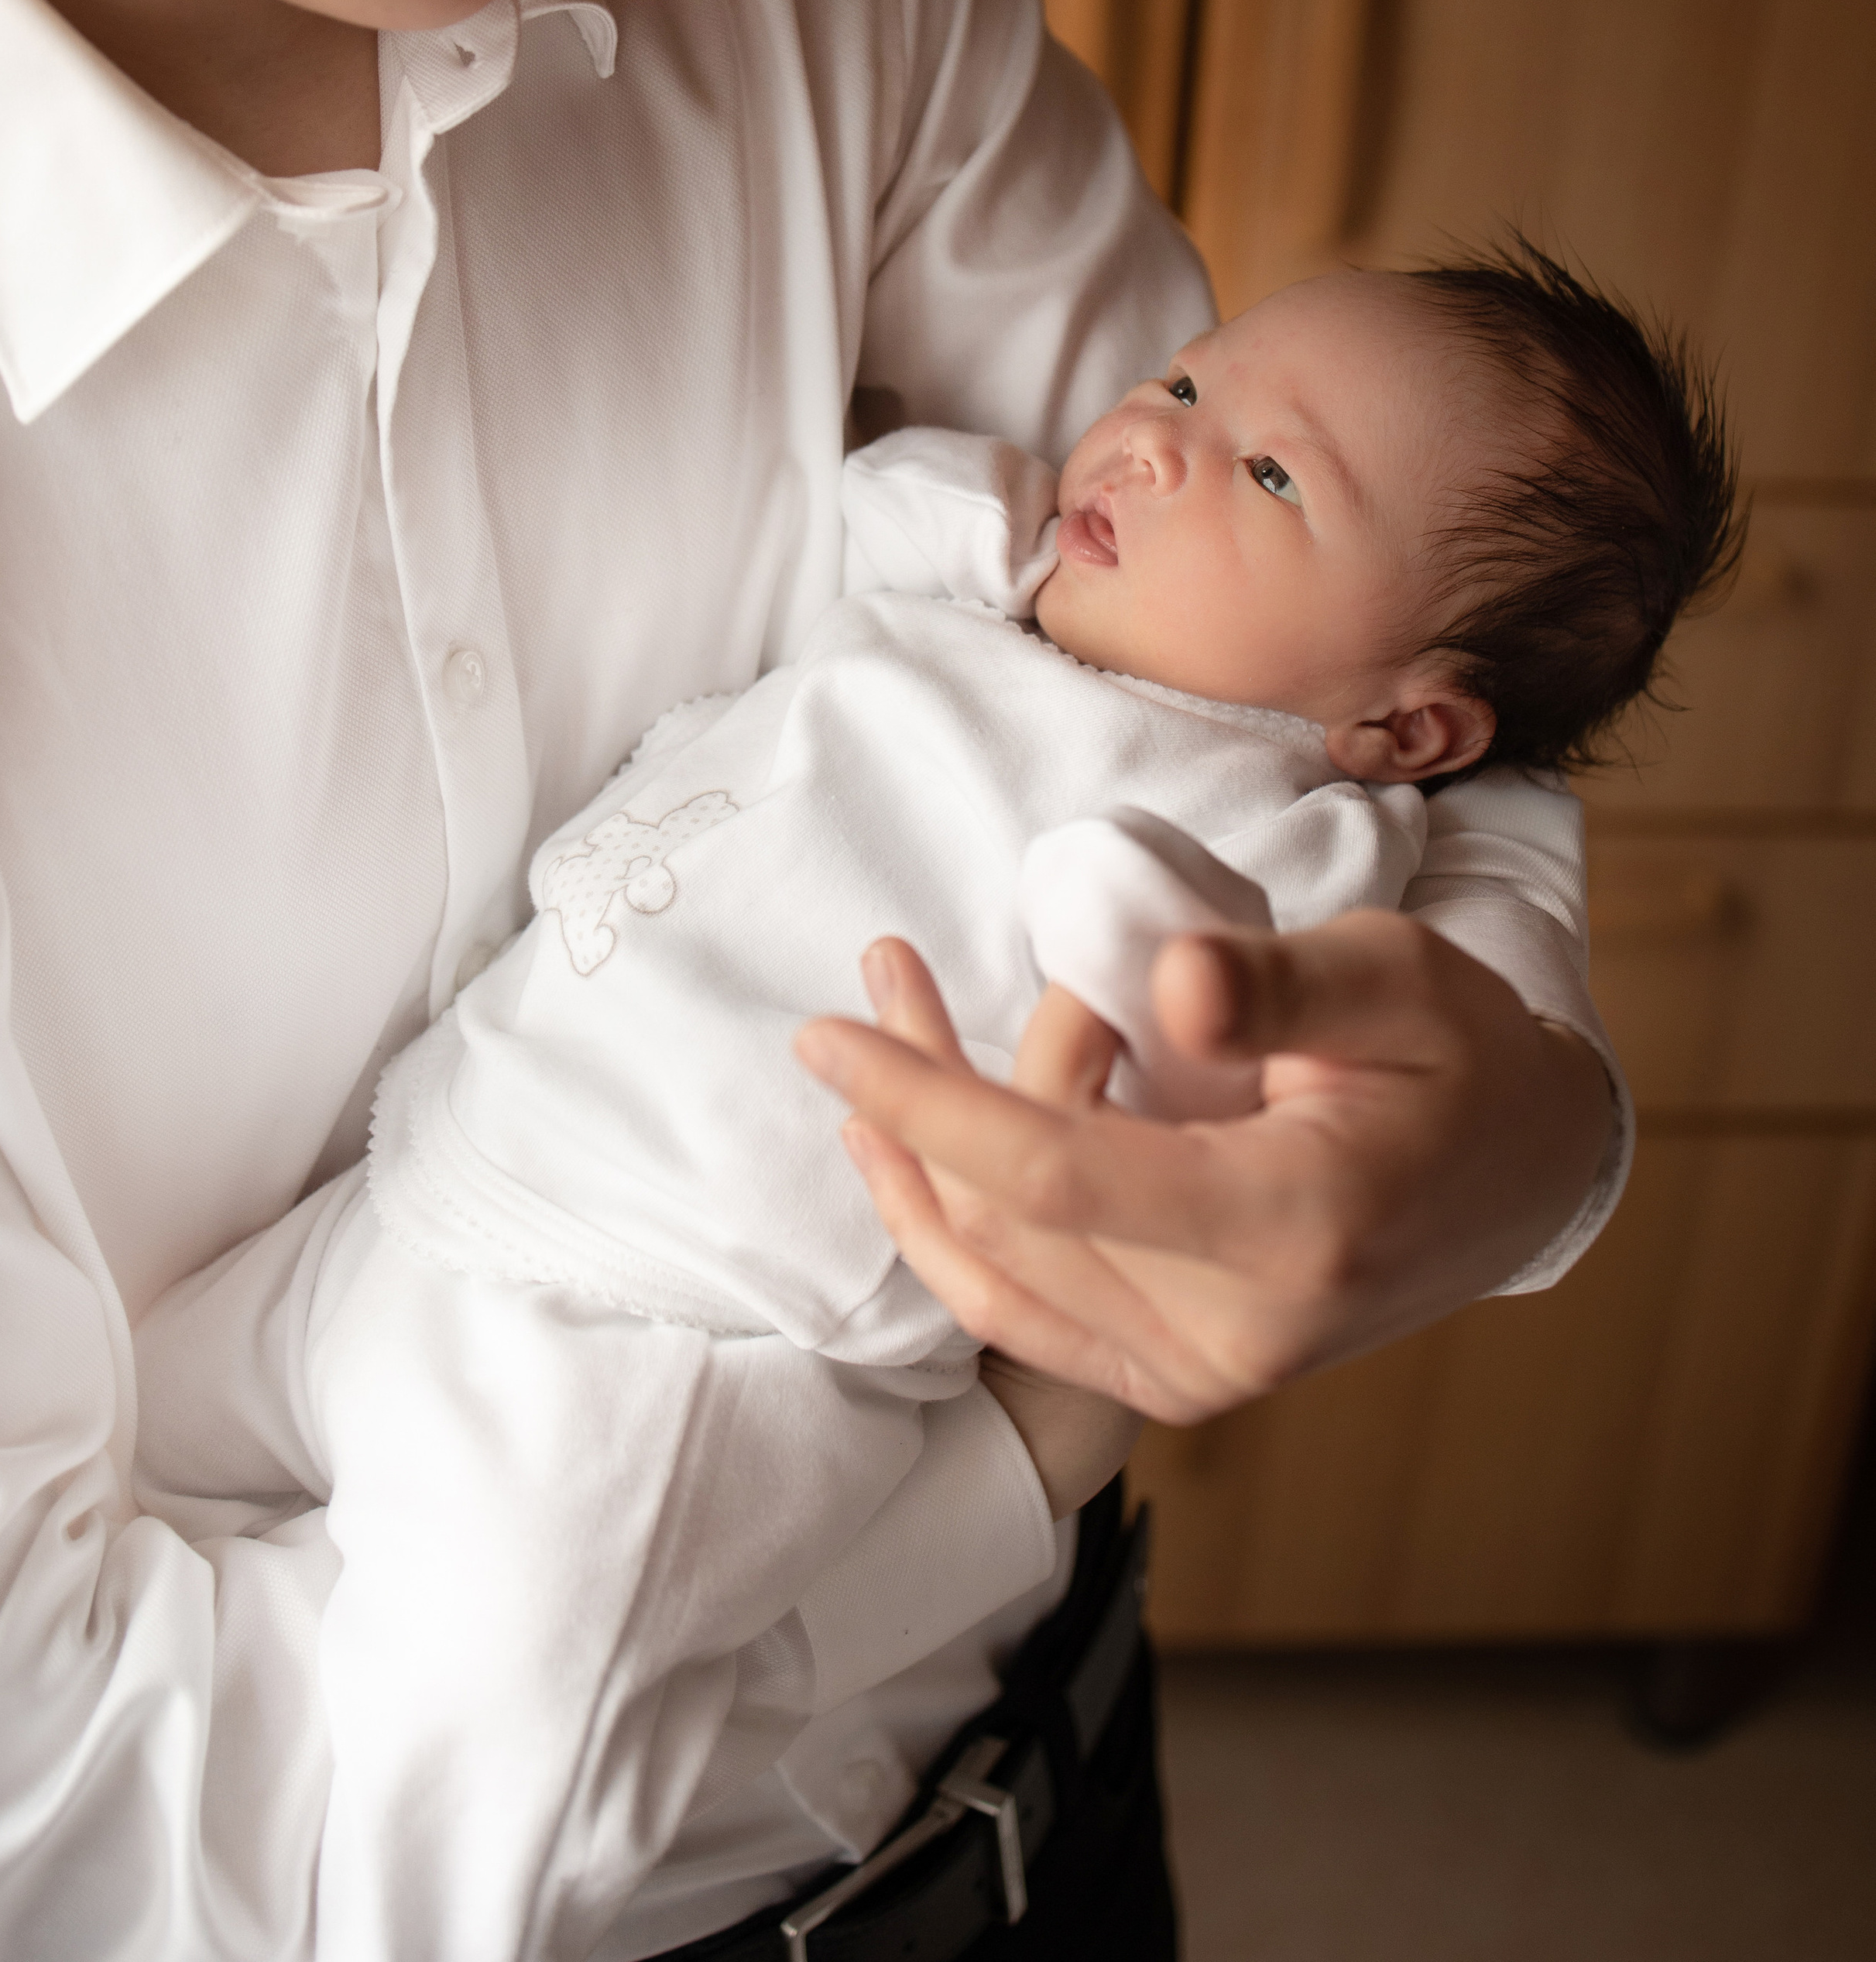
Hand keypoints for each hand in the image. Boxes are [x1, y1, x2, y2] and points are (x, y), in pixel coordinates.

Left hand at [795, 916, 1614, 1424]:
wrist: (1518, 1177)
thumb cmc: (1457, 1055)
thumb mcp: (1397, 977)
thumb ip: (1283, 983)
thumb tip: (1173, 985)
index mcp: (1296, 1226)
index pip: (1063, 1179)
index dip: (932, 1106)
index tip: (828, 1035)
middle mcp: (1239, 1333)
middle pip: (1014, 1216)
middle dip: (927, 1091)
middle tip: (894, 967)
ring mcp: (1205, 1373)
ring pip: (999, 1268)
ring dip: (918, 1148)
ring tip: (884, 1017)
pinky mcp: (1176, 1380)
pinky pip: (1023, 1313)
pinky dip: (945, 1228)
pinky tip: (889, 1149)